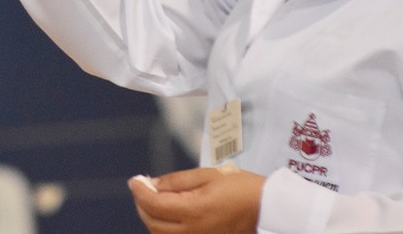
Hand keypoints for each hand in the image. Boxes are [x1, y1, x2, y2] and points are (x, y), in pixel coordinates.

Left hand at [128, 167, 264, 233]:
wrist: (267, 209)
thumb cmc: (242, 189)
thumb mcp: (208, 175)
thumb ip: (177, 180)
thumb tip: (153, 183)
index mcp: (194, 211)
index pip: (154, 204)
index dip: (139, 190)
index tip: (134, 180)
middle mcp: (193, 231)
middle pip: (153, 222)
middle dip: (142, 204)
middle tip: (141, 187)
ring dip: (151, 217)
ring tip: (153, 199)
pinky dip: (164, 227)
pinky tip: (167, 214)